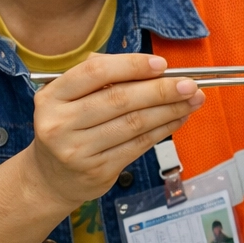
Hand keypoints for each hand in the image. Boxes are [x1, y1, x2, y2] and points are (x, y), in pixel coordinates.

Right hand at [25, 54, 203, 208]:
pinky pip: (139, 145)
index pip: (95, 72)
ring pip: (134, 124)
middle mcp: (60, 123)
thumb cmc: (68, 128)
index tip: (161, 64)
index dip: (131, 65)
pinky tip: (178, 118)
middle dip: (161, 89)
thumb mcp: (69, 99)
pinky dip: (163, 130)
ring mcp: (78, 150)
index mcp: (52, 97)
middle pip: (120, 99)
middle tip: (189, 84)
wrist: (51, 178)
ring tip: (192, 100)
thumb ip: (102, 78)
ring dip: (169, 109)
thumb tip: (151, 67)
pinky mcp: (97, 170)